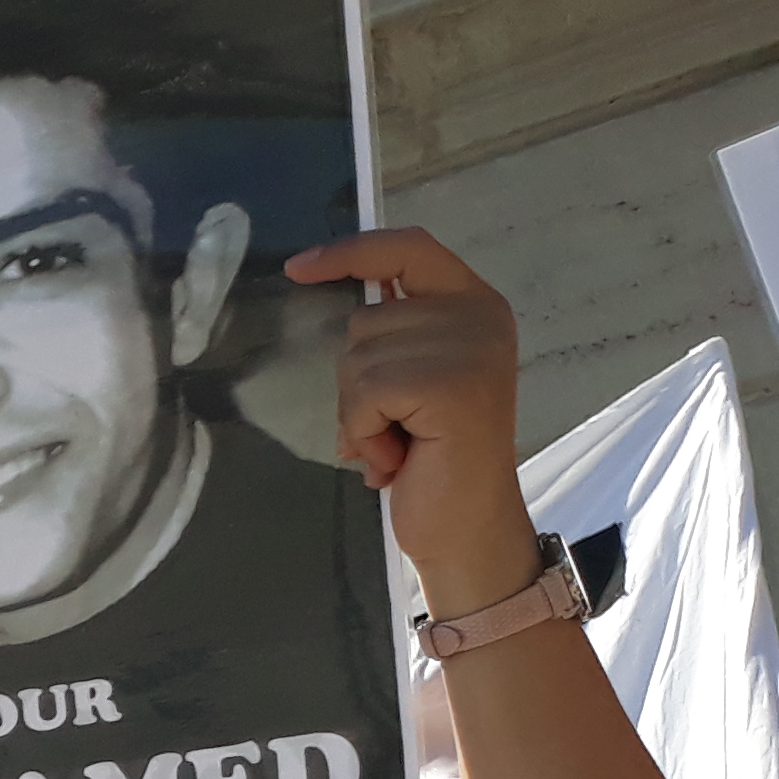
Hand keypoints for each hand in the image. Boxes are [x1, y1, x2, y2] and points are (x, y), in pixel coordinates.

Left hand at [286, 228, 537, 616]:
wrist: (466, 528)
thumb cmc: (432, 462)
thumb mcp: (412, 384)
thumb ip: (392, 338)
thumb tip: (328, 294)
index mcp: (474, 306)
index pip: (407, 250)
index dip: (351, 252)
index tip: (297, 267)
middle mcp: (481, 316)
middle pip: (365, 320)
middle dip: (359, 383)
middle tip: (397, 427)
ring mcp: (472, 346)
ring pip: (359, 358)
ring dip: (361, 414)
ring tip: (401, 444)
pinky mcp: (454, 382)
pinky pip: (367, 392)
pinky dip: (366, 431)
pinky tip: (397, 458)